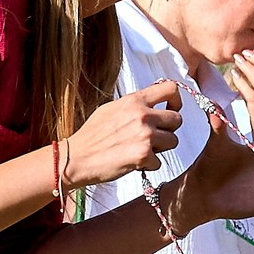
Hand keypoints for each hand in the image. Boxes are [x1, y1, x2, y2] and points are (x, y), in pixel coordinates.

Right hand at [62, 83, 182, 188]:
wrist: (77, 157)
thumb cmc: (91, 136)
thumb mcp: (111, 109)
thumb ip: (133, 106)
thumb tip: (150, 105)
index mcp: (134, 101)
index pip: (170, 88)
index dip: (176, 101)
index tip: (171, 109)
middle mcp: (142, 115)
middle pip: (177, 119)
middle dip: (169, 130)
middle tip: (155, 137)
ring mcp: (145, 135)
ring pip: (173, 141)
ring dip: (161, 148)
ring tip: (142, 150)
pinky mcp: (144, 155)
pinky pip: (159, 162)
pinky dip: (148, 165)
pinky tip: (133, 162)